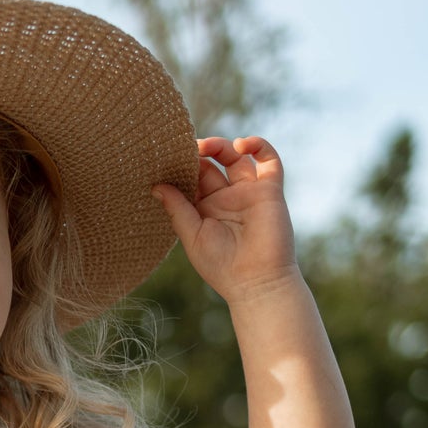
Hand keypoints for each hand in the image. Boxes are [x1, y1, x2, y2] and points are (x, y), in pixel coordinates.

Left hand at [152, 136, 299, 304]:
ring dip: (221, 145)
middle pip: (211, 165)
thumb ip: (177, 208)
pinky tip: (241, 145)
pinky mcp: (270, 190)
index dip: (182, 166)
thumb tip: (157, 185)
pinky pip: (269, 160)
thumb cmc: (221, 266)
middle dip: (198, 153)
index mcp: (204, 210)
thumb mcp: (192, 236)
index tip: (168, 157)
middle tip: (185, 147)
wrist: (257, 282)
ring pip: (236, 157)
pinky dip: (258, 145)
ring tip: (207, 147)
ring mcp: (248, 193)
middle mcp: (226, 199)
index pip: (192, 180)